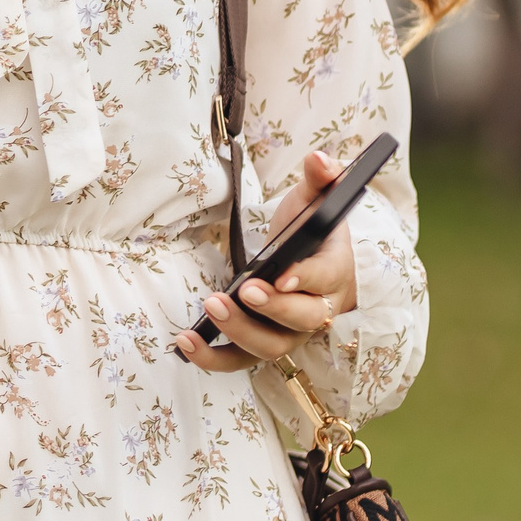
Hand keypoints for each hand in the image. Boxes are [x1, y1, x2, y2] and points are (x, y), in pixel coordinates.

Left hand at [175, 149, 360, 372]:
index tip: (279, 276)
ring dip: (240, 332)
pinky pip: (242, 360)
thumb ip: (321, 178)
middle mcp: (319, 308)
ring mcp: (291, 331)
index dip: (305, 279)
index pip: (326, 278)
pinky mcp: (264, 342)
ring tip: (210, 307)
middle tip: (240, 292)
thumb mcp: (316, 199)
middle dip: (271, 309)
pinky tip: (185, 342)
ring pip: (272, 346)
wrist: (311, 264)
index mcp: (335, 269)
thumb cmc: (313, 230)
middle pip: (303, 319)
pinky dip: (214, 357)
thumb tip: (319, 159)